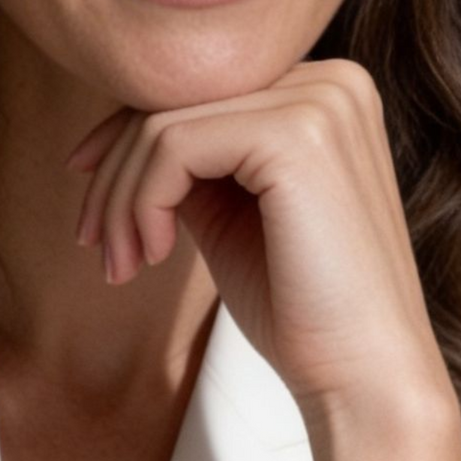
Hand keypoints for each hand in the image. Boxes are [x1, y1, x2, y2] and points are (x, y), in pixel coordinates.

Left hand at [64, 59, 454, 417]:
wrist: (365, 379)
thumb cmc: (302, 310)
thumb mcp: (233, 215)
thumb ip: (192, 164)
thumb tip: (115, 139)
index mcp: (325, 93)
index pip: (201, 90)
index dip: (127, 141)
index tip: (96, 204)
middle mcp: (331, 81)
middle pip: (177, 98)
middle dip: (115, 175)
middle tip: (95, 245)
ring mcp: (320, 101)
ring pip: (164, 124)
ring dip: (121, 199)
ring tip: (119, 264)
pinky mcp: (297, 135)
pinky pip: (174, 146)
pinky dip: (142, 203)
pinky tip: (151, 256)